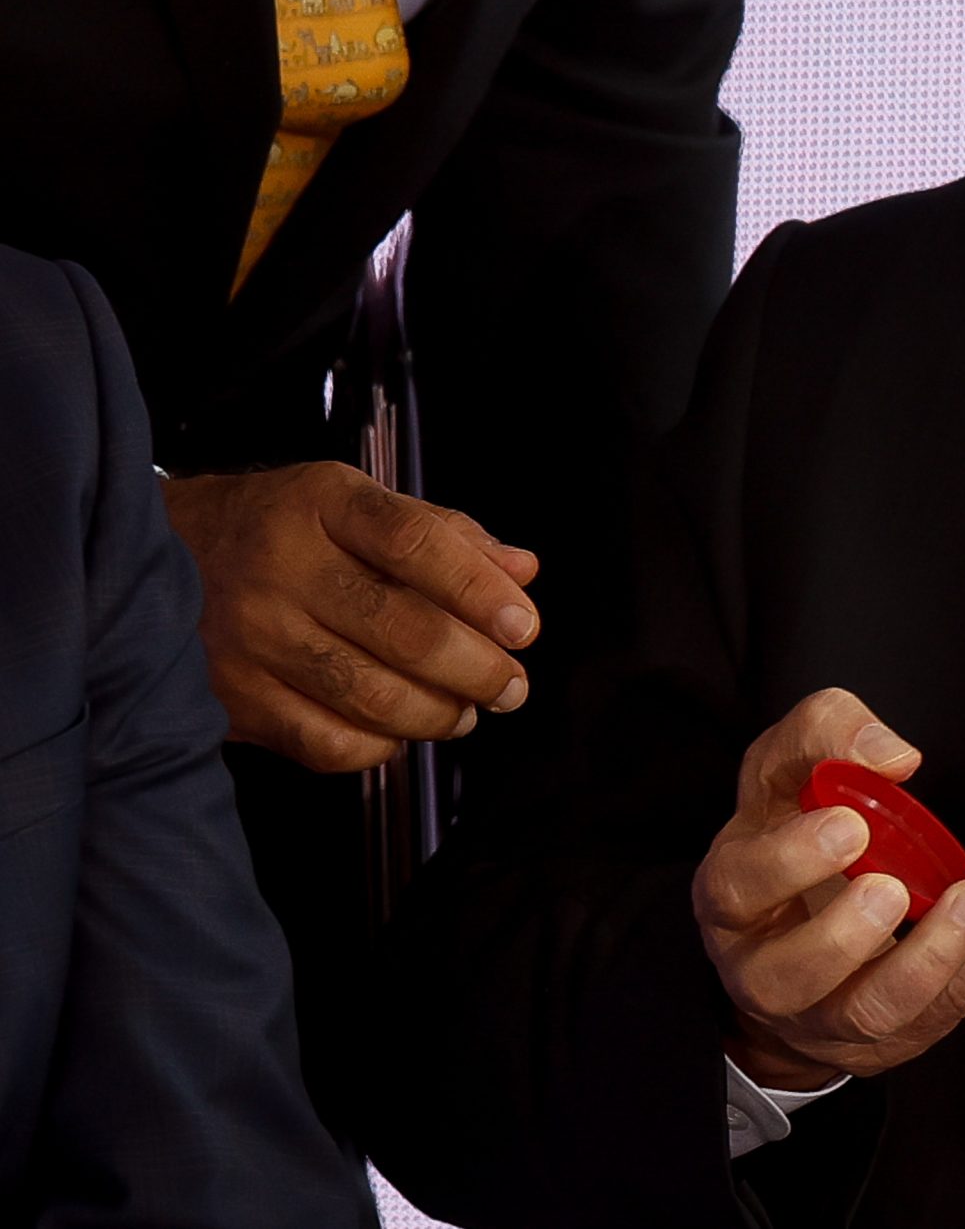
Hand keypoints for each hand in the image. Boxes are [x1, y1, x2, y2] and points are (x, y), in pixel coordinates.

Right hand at [162, 461, 539, 772]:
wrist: (154, 555)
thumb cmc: (282, 529)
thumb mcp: (356, 503)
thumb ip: (446, 533)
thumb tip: (523, 570)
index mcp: (322, 504)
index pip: (416, 542)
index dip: (480, 589)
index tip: (524, 626)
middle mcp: (281, 566)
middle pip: (405, 630)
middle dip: (479, 669)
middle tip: (511, 686)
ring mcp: (249, 636)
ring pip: (372, 695)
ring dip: (440, 713)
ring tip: (465, 710)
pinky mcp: (229, 697)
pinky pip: (325, 742)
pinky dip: (379, 747)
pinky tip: (398, 732)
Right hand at [697, 688, 964, 1088]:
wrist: (795, 919)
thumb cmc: (793, 829)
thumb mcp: (789, 764)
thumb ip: (827, 733)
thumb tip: (894, 756)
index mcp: (732, 895)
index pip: (740, 886)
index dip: (792, 861)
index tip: (851, 824)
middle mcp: (764, 969)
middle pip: (789, 976)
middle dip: (846, 934)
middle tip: (894, 887)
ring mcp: (823, 1015)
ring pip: (868, 1012)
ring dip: (928, 960)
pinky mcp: (884, 1038)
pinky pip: (936, 1013)